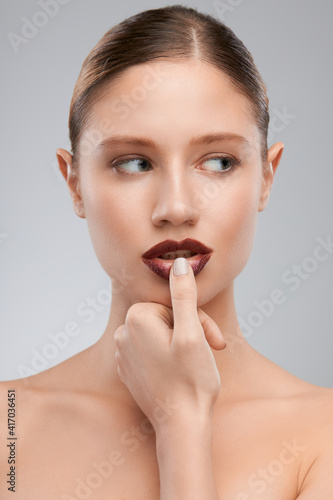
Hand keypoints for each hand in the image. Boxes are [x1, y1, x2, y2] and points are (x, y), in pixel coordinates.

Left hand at [114, 257, 225, 428]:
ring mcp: (123, 354)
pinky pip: (151, 352)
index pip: (173, 305)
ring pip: (160, 335)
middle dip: (191, 332)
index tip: (212, 340)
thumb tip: (178, 262)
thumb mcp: (192, 332)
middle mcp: (123, 333)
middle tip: (210, 350)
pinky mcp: (128, 371)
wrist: (181, 426)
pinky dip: (168, 358)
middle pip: (166, 319)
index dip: (197, 320)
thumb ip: (183, 294)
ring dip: (182, 344)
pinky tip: (180, 375)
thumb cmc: (190, 380)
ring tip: (195, 365)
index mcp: (136, 318)